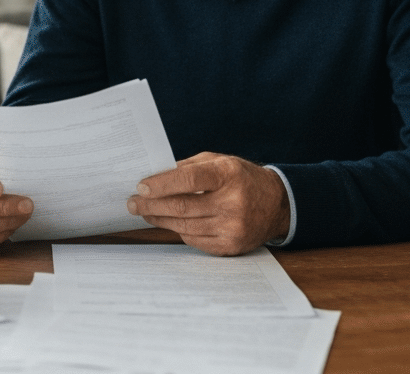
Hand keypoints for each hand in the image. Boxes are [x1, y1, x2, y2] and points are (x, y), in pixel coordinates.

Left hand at [126, 153, 289, 255]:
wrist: (277, 204)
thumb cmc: (241, 178)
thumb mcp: (219, 162)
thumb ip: (188, 167)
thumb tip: (153, 178)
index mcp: (229, 175)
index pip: (189, 180)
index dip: (161, 184)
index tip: (140, 187)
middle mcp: (233, 203)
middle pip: (182, 207)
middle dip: (151, 206)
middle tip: (132, 203)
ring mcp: (233, 227)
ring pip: (185, 226)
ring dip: (160, 220)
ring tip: (144, 213)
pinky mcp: (231, 246)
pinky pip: (194, 240)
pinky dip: (178, 231)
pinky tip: (168, 223)